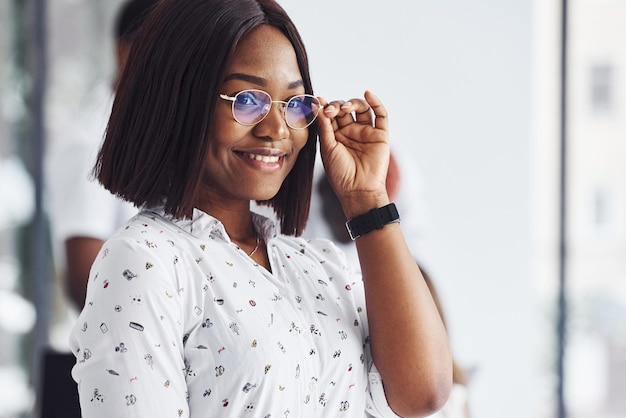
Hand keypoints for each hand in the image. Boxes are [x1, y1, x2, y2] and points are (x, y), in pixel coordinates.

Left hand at [316, 90, 390, 217]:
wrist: (358, 190)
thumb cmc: (340, 174)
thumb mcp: (327, 148)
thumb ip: (324, 126)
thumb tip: (317, 103)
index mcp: (335, 136)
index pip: (330, 115)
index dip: (325, 107)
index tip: (318, 102)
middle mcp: (351, 132)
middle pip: (344, 109)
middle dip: (337, 106)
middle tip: (330, 111)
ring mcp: (366, 132)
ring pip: (361, 109)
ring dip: (352, 103)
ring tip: (345, 108)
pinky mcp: (380, 135)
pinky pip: (381, 115)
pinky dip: (376, 102)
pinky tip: (367, 94)